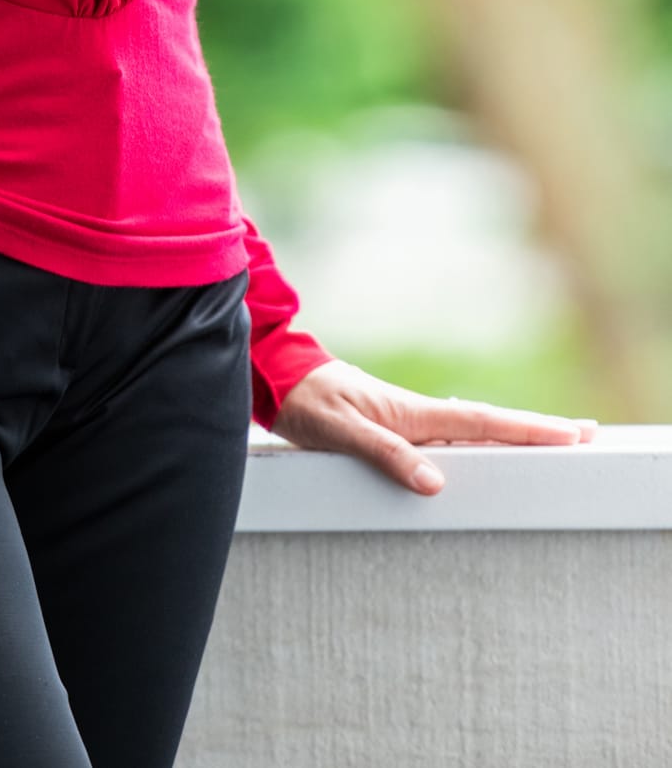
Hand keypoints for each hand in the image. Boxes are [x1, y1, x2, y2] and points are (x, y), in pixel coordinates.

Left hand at [270, 358, 597, 493]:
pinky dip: (476, 444)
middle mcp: (417, 416)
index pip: (481, 424)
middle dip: (534, 431)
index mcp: (412, 414)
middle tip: (583, 435)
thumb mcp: (341, 433)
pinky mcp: (394, 429)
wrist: (279, 378)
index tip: (570, 433)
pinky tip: (485, 452)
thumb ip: (386, 455)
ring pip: (470, 432)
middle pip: (487, 426)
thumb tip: (435, 483)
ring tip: (547, 445)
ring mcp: (408, 421)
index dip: (526, 430)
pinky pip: (447, 438)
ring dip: (508, 437)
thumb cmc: (307, 403)